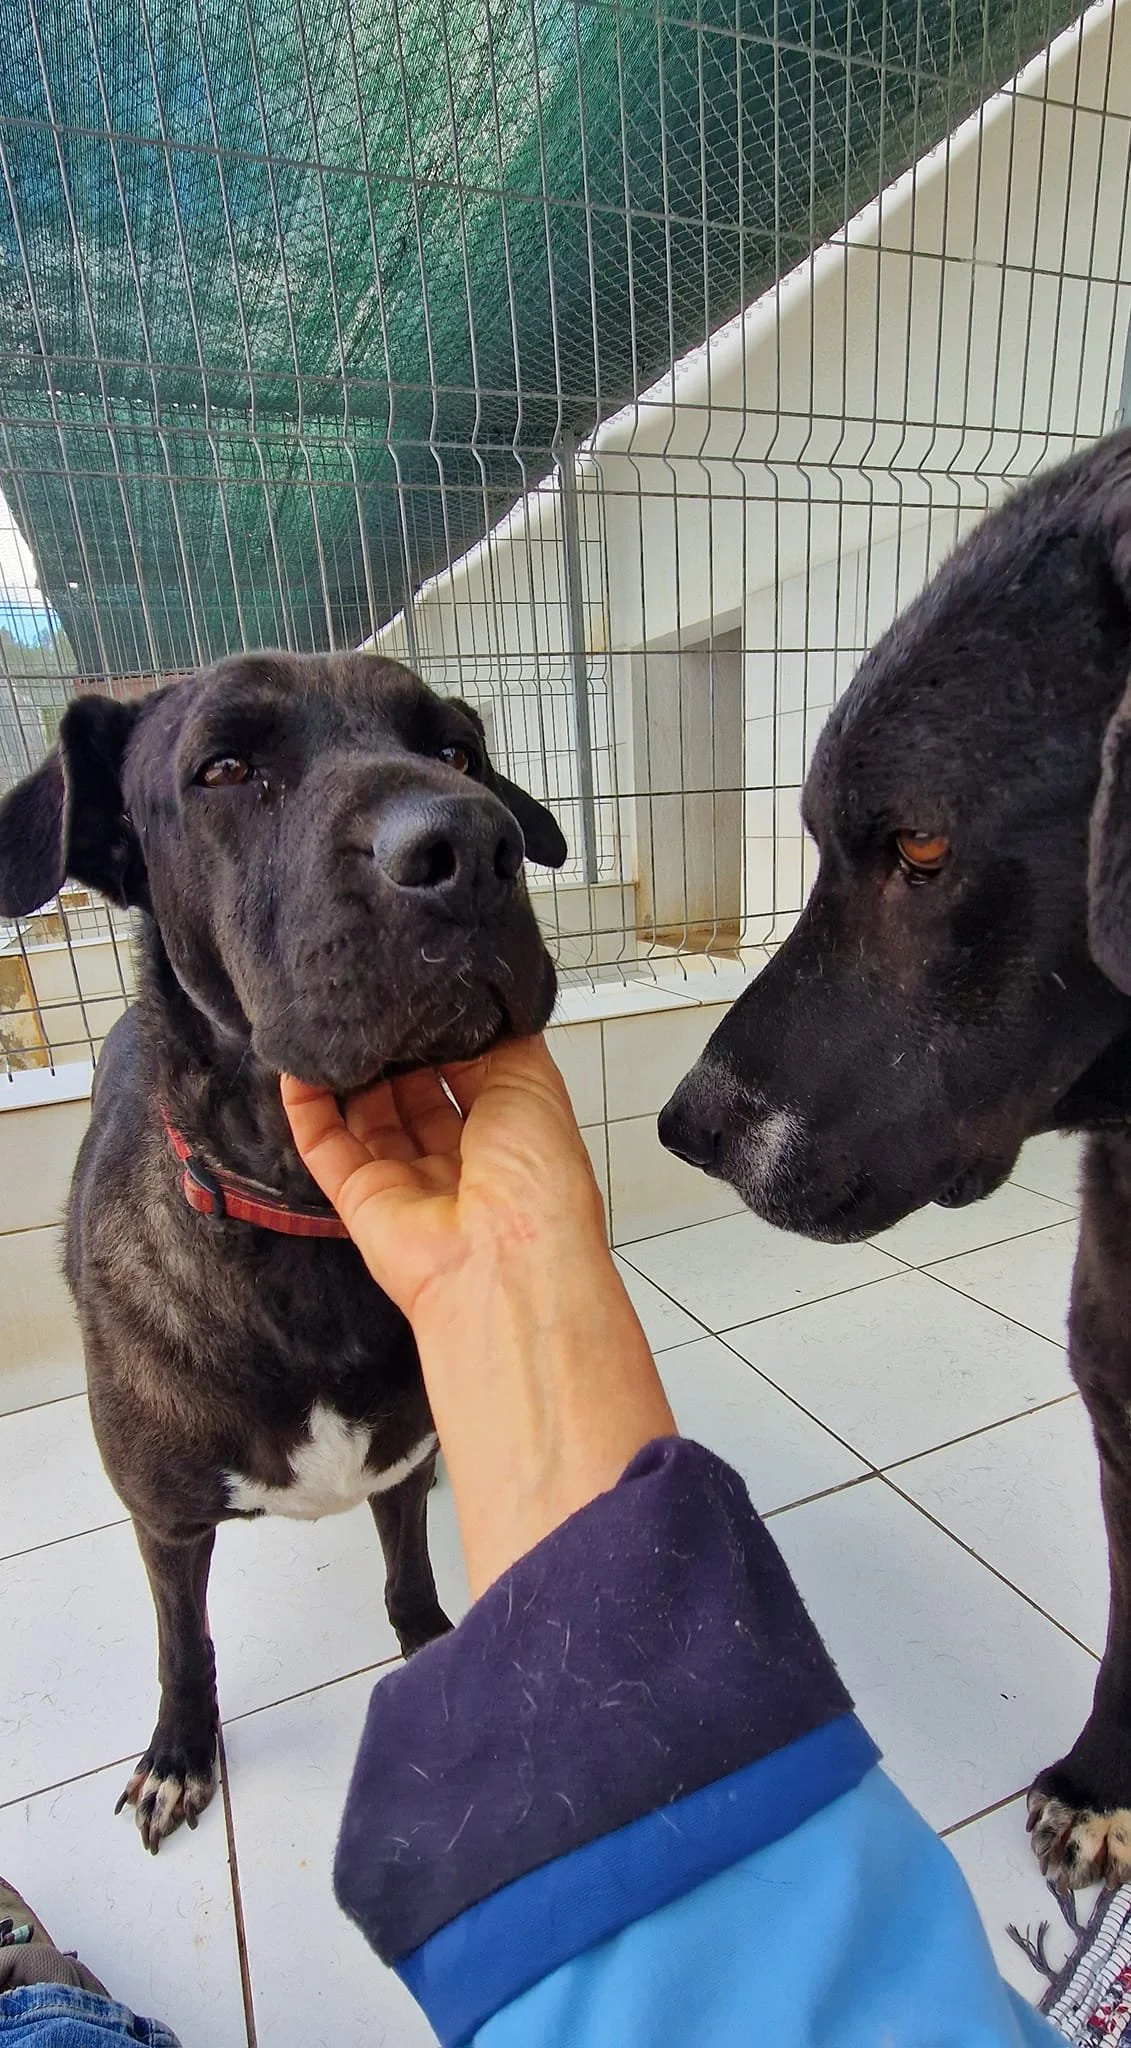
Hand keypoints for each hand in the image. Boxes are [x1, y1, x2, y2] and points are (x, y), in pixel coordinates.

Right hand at [281, 1034, 603, 1325]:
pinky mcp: (362, 1201)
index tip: (425, 994)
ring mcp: (410, 1184)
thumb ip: (505, 1040)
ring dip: (353, 1073)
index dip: (450, 1037)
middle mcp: (463, 1162)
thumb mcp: (535, 1081)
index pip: (473, 1076)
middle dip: (398, 1052)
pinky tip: (296, 1067)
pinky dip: (307, 1109)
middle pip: (418, 1096)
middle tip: (376, 1002)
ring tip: (336, 1020)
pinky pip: (327, 1149)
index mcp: (512, 1136)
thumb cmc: (536, 1175)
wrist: (503, 1258)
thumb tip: (485, 1009)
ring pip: (371, 1118)